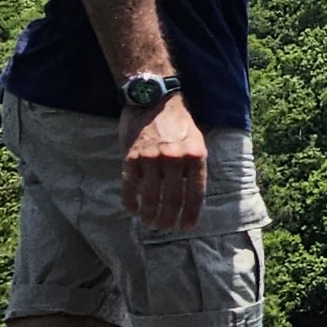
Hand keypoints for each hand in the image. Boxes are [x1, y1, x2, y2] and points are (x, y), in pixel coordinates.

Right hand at [122, 94, 208, 231]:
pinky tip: (133, 209)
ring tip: (151, 222)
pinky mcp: (131, 158)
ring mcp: (151, 160)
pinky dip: (131, 202)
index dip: (191, 213)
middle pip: (172, 199)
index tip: (187, 227)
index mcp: (195, 157)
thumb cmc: (178, 122)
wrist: (152, 99)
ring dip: (150, 214)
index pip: (195, 193)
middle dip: (169, 218)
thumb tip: (192, 194)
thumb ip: (194, 165)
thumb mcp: (196, 141)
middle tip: (166, 228)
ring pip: (151, 197)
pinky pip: (130, 187)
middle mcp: (175, 160)